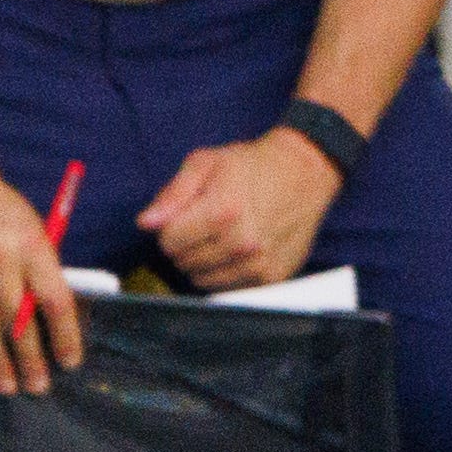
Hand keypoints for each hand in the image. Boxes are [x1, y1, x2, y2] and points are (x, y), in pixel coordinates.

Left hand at [140, 127, 341, 295]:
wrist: (305, 172)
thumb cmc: (252, 165)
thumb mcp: (206, 163)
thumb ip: (172, 194)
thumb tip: (146, 223)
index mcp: (222, 211)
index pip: (167, 242)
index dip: (171, 227)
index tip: (186, 215)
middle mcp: (242, 242)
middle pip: (183, 263)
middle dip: (186, 245)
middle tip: (206, 223)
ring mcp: (258, 263)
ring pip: (202, 280)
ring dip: (203, 262)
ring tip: (222, 237)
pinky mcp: (271, 277)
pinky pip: (228, 288)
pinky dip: (225, 273)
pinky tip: (237, 251)